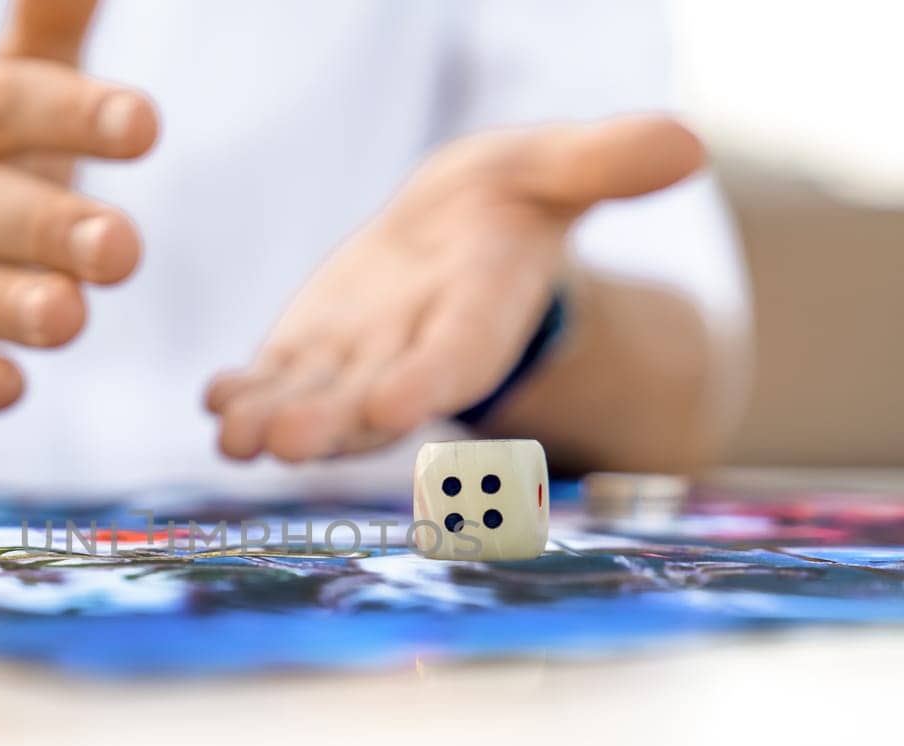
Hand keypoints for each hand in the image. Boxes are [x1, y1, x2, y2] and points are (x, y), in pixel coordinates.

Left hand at [205, 116, 704, 461]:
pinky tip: (215, 402)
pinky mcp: (310, 354)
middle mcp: (415, 353)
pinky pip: (275, 380)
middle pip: (374, 398)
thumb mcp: (554, 168)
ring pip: (315, 401)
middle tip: (287, 444)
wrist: (458, 239)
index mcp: (479, 313)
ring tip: (235, 437)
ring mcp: (356, 362)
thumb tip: (688, 144)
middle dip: (332, 423)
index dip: (429, 378)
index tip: (398, 403)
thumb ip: (606, 164)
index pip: (458, 353)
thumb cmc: (512, 203)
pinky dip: (244, 394)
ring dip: (274, 422)